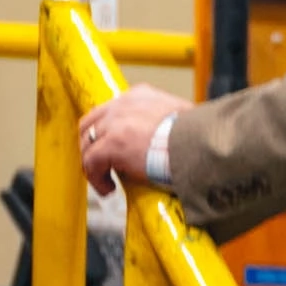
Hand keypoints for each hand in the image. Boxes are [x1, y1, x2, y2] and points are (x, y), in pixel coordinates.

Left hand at [78, 87, 192, 193]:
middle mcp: (123, 104)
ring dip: (93, 165)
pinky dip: (96, 179)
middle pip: (90, 123)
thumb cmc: (196, 137)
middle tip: (100, 166)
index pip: (110, 110)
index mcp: (140, 95)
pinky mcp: (111, 144)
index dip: (105, 131)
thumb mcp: (178, 117)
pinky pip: (90, 163)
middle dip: (91, 145)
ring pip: (87, 144)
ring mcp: (115, 123)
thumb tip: (164, 139)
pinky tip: (109, 189)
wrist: (199, 145)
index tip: (109, 148)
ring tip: (105, 181)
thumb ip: (162, 121)